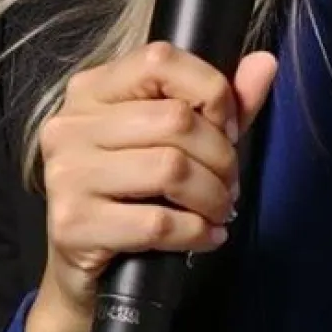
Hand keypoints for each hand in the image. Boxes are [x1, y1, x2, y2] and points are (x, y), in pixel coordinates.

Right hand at [23, 40, 277, 331]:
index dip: (210, 90)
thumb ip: (219, 100)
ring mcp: (66, 174)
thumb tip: (265, 63)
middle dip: (221, 155)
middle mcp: (70, 124)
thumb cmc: (135, 192)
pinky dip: (196, 231)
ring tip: (220, 209)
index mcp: (92, 89)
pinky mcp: (72, 225)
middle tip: (230, 182)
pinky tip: (207, 235)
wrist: (85, 271)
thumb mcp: (178, 138)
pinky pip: (156, 223)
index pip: (159, 59)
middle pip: (175, 120)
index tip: (229, 128)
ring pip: (171, 169)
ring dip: (212, 195)